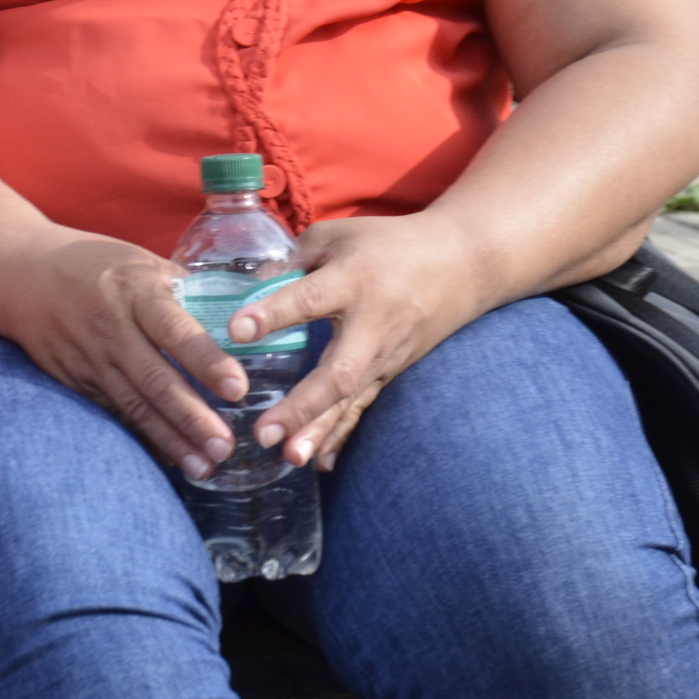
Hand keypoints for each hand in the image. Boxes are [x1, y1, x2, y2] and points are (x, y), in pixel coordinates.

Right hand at [0, 232, 251, 477]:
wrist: (22, 274)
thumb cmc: (95, 264)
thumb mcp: (140, 261)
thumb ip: (184, 289)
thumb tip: (242, 312)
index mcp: (135, 291)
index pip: (175, 329)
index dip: (207, 361)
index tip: (237, 388)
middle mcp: (112, 328)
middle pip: (155, 380)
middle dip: (191, 417)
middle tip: (225, 446)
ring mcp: (90, 359)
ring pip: (134, 407)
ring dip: (170, 440)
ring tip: (204, 467)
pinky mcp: (75, 380)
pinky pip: (113, 414)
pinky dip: (142, 438)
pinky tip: (170, 458)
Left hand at [226, 213, 490, 471]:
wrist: (462, 264)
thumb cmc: (389, 244)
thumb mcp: (337, 235)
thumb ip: (291, 260)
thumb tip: (246, 288)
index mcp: (353, 279)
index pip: (309, 298)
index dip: (273, 314)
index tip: (236, 330)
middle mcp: (372, 324)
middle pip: (338, 371)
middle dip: (301, 406)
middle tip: (264, 431)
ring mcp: (385, 354)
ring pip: (351, 399)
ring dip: (320, 431)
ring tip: (289, 458)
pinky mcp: (391, 372)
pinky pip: (364, 407)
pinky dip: (342, 435)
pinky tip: (319, 463)